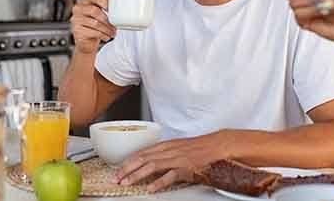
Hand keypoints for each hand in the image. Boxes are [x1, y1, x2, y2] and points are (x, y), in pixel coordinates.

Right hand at [70, 0, 115, 53]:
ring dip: (107, 29)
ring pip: (95, 23)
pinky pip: (93, 32)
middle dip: (107, 19)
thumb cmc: (94, 24)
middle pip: (94, 10)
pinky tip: (107, 37)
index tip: (110, 8)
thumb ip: (104, 3)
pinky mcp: (77, 31)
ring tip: (113, 33)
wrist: (86, 41)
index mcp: (85, 1)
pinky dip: (103, 35)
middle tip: (115, 25)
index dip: (104, 1)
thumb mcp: (100, 12)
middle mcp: (78, 9)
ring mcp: (76, 20)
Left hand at [115, 130, 232, 192]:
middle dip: (127, 169)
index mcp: (166, 145)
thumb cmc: (199, 147)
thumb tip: (149, 161)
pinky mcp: (186, 167)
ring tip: (127, 183)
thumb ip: (164, 154)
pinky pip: (170, 175)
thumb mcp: (178, 147)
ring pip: (152, 165)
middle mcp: (169, 150)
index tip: (117, 169)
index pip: (141, 152)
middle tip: (116, 178)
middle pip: (143, 158)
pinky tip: (151, 189)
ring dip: (137, 175)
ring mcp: (177, 158)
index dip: (128, 161)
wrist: (217, 145)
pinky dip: (159, 182)